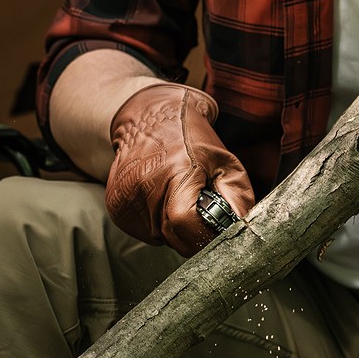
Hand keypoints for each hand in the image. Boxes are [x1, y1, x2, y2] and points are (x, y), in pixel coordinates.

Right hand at [104, 83, 255, 255]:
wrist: (149, 118)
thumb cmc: (192, 140)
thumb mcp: (225, 162)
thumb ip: (238, 199)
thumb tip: (243, 231)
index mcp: (174, 173)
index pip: (184, 223)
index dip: (204, 235)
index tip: (215, 230)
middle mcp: (144, 188)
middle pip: (174, 238)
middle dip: (193, 234)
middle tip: (200, 211)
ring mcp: (125, 199)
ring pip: (159, 239)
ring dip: (174, 230)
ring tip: (177, 197)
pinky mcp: (115, 208)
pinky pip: (144, 233)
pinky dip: (157, 224)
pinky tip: (160, 199)